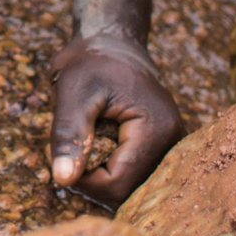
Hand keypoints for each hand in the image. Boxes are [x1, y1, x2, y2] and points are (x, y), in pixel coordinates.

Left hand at [47, 33, 182, 205]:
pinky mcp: (163, 148)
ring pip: (133, 189)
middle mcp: (173, 143)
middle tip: (72, 153)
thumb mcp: (73, 92)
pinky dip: (113, 171)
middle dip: (94, 181)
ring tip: (87, 148)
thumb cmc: (91, 62)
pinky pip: (137, 176)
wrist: (114, 44)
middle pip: (129, 192)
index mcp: (156, 130)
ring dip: (104, 178)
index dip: (85, 181)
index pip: (119, 183)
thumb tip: (64, 180)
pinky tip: (100, 150)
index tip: (63, 158)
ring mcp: (171, 147)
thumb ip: (69, 135)